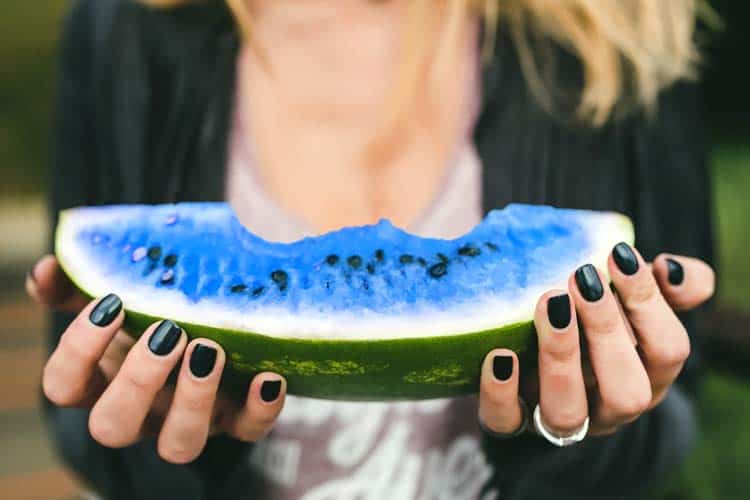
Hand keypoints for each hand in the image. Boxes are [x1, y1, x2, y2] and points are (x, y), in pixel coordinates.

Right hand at [27, 255, 286, 463]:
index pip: (64, 387)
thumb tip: (48, 269)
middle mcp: (142, 411)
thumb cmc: (158, 308)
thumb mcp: (123, 294)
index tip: (111, 303)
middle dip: (137, 380)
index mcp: (103, 380)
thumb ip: (81, 282)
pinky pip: (248, 431)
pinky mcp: (238, 420)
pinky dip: (259, 410)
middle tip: (168, 332)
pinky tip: (268, 377)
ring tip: (211, 348)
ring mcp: (191, 421)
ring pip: (179, 444)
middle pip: (114, 426)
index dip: (78, 351)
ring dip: (193, 399)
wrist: (221, 315)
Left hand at [478, 244, 714, 437]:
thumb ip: (674, 284)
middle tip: (582, 278)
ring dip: (560, 357)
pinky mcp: (511, 421)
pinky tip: (500, 355)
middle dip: (606, 331)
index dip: (648, 304)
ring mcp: (560, 419)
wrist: (539, 357)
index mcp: (647, 375)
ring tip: (550, 303)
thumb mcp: (635, 299)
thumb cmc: (597, 318)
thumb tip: (671, 269)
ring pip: (568, 413)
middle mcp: (608, 407)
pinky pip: (505, 422)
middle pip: (626, 392)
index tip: (619, 255)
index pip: (668, 351)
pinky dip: (500, 392)